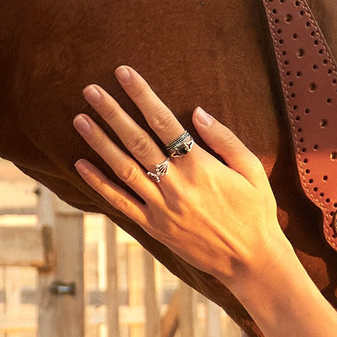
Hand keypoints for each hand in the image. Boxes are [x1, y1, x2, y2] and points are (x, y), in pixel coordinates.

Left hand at [71, 67, 298, 290]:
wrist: (251, 262)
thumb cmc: (256, 212)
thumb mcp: (252, 170)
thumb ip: (224, 139)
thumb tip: (196, 112)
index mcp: (201, 167)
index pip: (164, 122)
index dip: (142, 95)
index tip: (124, 74)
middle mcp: (177, 185)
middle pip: (137, 141)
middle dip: (112, 113)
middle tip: (91, 90)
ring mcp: (162, 208)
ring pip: (123, 169)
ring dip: (99, 142)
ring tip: (80, 119)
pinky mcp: (154, 227)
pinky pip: (120, 203)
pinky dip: (98, 183)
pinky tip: (80, 164)